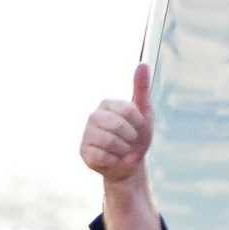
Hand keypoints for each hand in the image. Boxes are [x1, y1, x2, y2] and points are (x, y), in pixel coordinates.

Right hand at [80, 63, 154, 184]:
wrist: (130, 165)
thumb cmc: (137, 137)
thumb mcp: (144, 113)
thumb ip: (142, 89)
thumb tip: (143, 64)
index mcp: (107, 104)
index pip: (129, 110)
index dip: (139, 124)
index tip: (139, 129)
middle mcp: (94, 116)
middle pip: (118, 125)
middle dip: (131, 138)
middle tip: (130, 142)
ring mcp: (86, 133)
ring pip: (110, 141)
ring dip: (124, 151)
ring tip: (122, 151)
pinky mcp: (83, 151)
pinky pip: (102, 156)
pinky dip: (115, 161)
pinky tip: (114, 160)